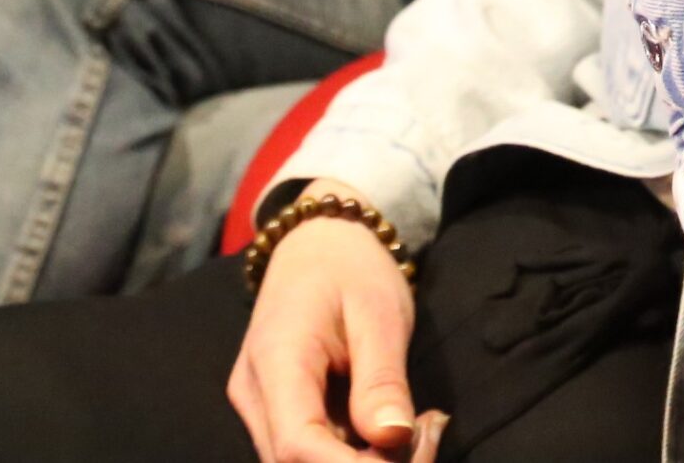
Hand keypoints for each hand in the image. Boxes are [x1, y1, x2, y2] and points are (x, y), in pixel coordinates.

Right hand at [228, 188, 418, 461]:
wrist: (319, 241)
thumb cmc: (351, 267)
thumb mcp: (379, 312)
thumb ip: (382, 378)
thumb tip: (393, 438)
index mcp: (275, 361)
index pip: (297, 445)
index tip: (408, 448)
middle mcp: (255, 394)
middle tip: (428, 432)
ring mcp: (260, 407)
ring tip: (419, 427)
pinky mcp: (277, 414)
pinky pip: (312, 452)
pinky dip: (356, 455)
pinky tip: (396, 429)